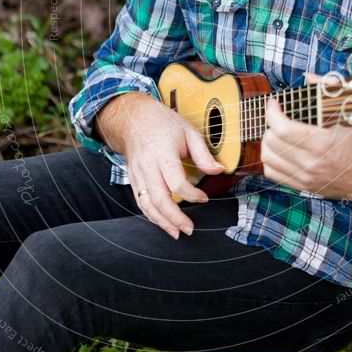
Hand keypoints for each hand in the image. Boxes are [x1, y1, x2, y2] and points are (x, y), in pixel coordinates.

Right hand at [124, 98, 223, 238]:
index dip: (191, 194)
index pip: (176, 181)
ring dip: (161, 222)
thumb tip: (219, 170)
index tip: (204, 198)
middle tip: (189, 228)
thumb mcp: (188, 131)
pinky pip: (140, 202)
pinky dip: (151, 216)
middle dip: (174, 217)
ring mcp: (138, 174)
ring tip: (176, 232)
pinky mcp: (133, 180)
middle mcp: (147, 166)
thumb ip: (203, 153)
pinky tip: (163, 223)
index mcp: (162, 152)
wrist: (134, 118)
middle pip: (158, 198)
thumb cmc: (163, 123)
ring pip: (146, 204)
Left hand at [260, 83, 351, 201]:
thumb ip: (330, 89)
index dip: (272, 112)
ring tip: (277, 132)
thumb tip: (308, 77)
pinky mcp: (303, 186)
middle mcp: (312, 163)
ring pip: (268, 157)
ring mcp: (306, 177)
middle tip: (279, 116)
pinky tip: (279, 149)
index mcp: (323, 143)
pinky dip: (270, 159)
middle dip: (270, 123)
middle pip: (272, 141)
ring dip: (268, 141)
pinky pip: (272, 173)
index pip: (282, 128)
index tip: (274, 103)